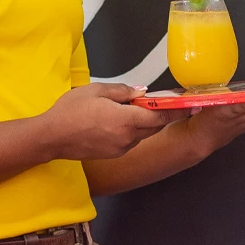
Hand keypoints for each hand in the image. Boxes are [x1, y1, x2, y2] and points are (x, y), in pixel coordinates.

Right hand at [38, 83, 183, 160]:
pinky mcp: (113, 154)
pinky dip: (134, 130)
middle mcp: (128, 138)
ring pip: (143, 134)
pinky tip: (123, 119)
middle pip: (154, 126)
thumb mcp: (97, 90)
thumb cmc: (71, 110)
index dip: (177, 110)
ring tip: (138, 108)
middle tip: (167, 102)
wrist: (52, 137)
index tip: (192, 105)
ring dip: (146, 122)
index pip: (159, 116)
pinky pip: (131, 140)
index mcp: (126, 120)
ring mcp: (121, 148)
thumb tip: (141, 92)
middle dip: (161, 115)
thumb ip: (123, 91)